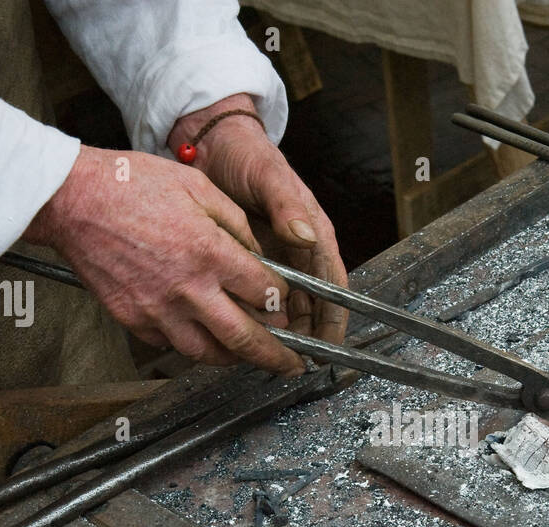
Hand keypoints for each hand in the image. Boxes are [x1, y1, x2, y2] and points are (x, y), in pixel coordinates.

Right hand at [24, 144, 305, 376]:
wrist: (70, 199)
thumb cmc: (130, 185)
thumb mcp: (198, 186)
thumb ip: (236, 224)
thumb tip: (259, 255)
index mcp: (210, 252)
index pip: (265, 293)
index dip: (283, 301)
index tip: (287, 304)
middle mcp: (188, 288)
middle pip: (245, 338)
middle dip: (276, 356)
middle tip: (292, 363)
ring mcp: (158, 310)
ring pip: (208, 353)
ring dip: (234, 358)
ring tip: (248, 356)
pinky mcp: (133, 319)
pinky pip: (171, 345)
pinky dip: (191, 345)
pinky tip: (201, 336)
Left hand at [170, 95, 348, 344]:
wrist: (214, 144)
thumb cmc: (247, 155)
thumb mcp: (268, 176)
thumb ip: (287, 206)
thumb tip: (307, 237)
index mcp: (314, 232)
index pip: (334, 285)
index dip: (333, 318)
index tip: (328, 346)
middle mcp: (301, 250)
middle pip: (312, 303)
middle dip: (306, 334)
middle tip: (291, 360)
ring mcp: (278, 257)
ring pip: (287, 305)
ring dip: (281, 330)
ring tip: (268, 353)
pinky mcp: (253, 261)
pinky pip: (260, 295)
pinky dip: (256, 315)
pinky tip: (245, 332)